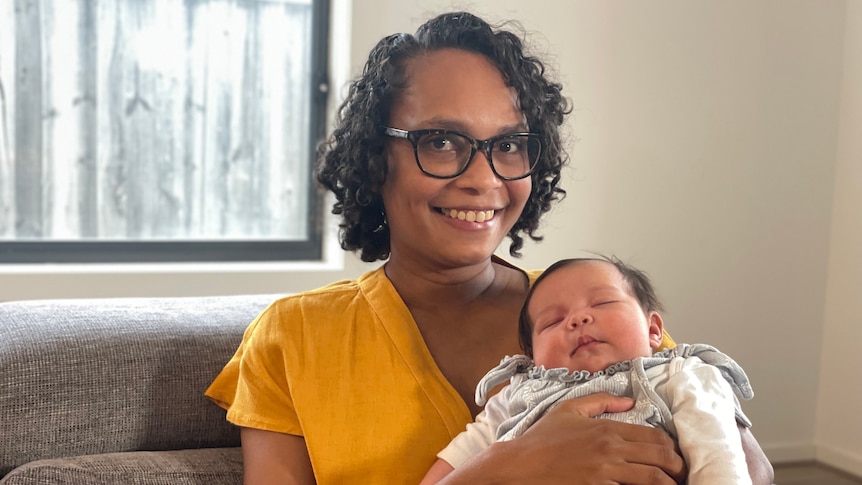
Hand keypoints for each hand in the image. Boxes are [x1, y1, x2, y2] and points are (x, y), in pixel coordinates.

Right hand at [440, 393, 685, 483]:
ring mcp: (606, 471)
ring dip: (668, 483)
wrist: (521, 464)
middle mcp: (611, 449)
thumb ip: (600, 400)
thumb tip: (628, 401)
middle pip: (660, 458)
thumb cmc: (542, 437)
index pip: (654, 436)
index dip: (672, 448)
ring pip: (652, 478)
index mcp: (607, 428)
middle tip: (682, 475)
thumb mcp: (568, 409)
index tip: (675, 456)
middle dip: (678, 468)